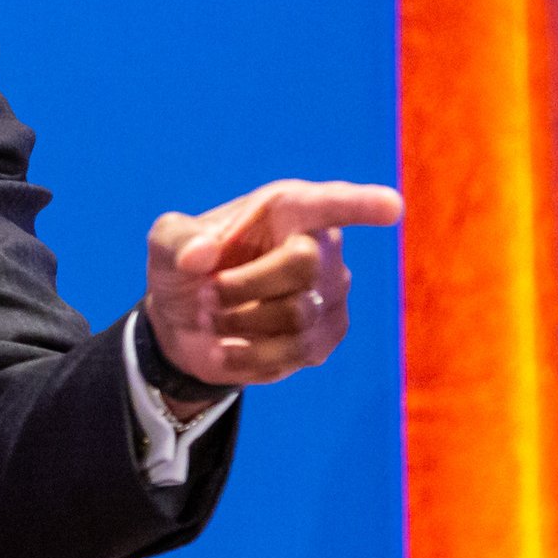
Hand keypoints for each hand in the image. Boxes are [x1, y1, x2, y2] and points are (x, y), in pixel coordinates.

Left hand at [142, 179, 404, 405]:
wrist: (186, 325)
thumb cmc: (186, 268)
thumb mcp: (165, 245)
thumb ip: (176, 240)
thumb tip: (202, 253)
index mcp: (288, 208)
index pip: (332, 203)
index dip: (362, 205)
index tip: (391, 208)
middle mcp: (320, 245)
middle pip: (304, 263)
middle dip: (245, 284)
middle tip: (211, 293)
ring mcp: (330, 293)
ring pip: (298, 314)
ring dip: (242, 322)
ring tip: (219, 318)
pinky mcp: (326, 335)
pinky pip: (298, 351)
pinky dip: (252, 354)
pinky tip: (231, 346)